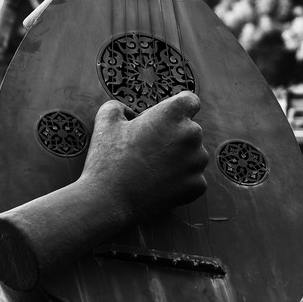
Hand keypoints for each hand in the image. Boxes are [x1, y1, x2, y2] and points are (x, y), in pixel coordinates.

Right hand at [80, 91, 208, 216]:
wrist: (108, 201)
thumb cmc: (107, 159)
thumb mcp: (106, 120)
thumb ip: (120, 107)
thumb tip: (129, 113)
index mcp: (172, 113)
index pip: (190, 100)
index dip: (177, 107)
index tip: (166, 117)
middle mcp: (191, 134)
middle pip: (189, 129)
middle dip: (173, 135)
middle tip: (148, 147)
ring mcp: (196, 162)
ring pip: (193, 154)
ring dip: (179, 157)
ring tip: (152, 167)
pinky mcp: (196, 185)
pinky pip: (193, 177)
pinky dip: (180, 180)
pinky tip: (159, 182)